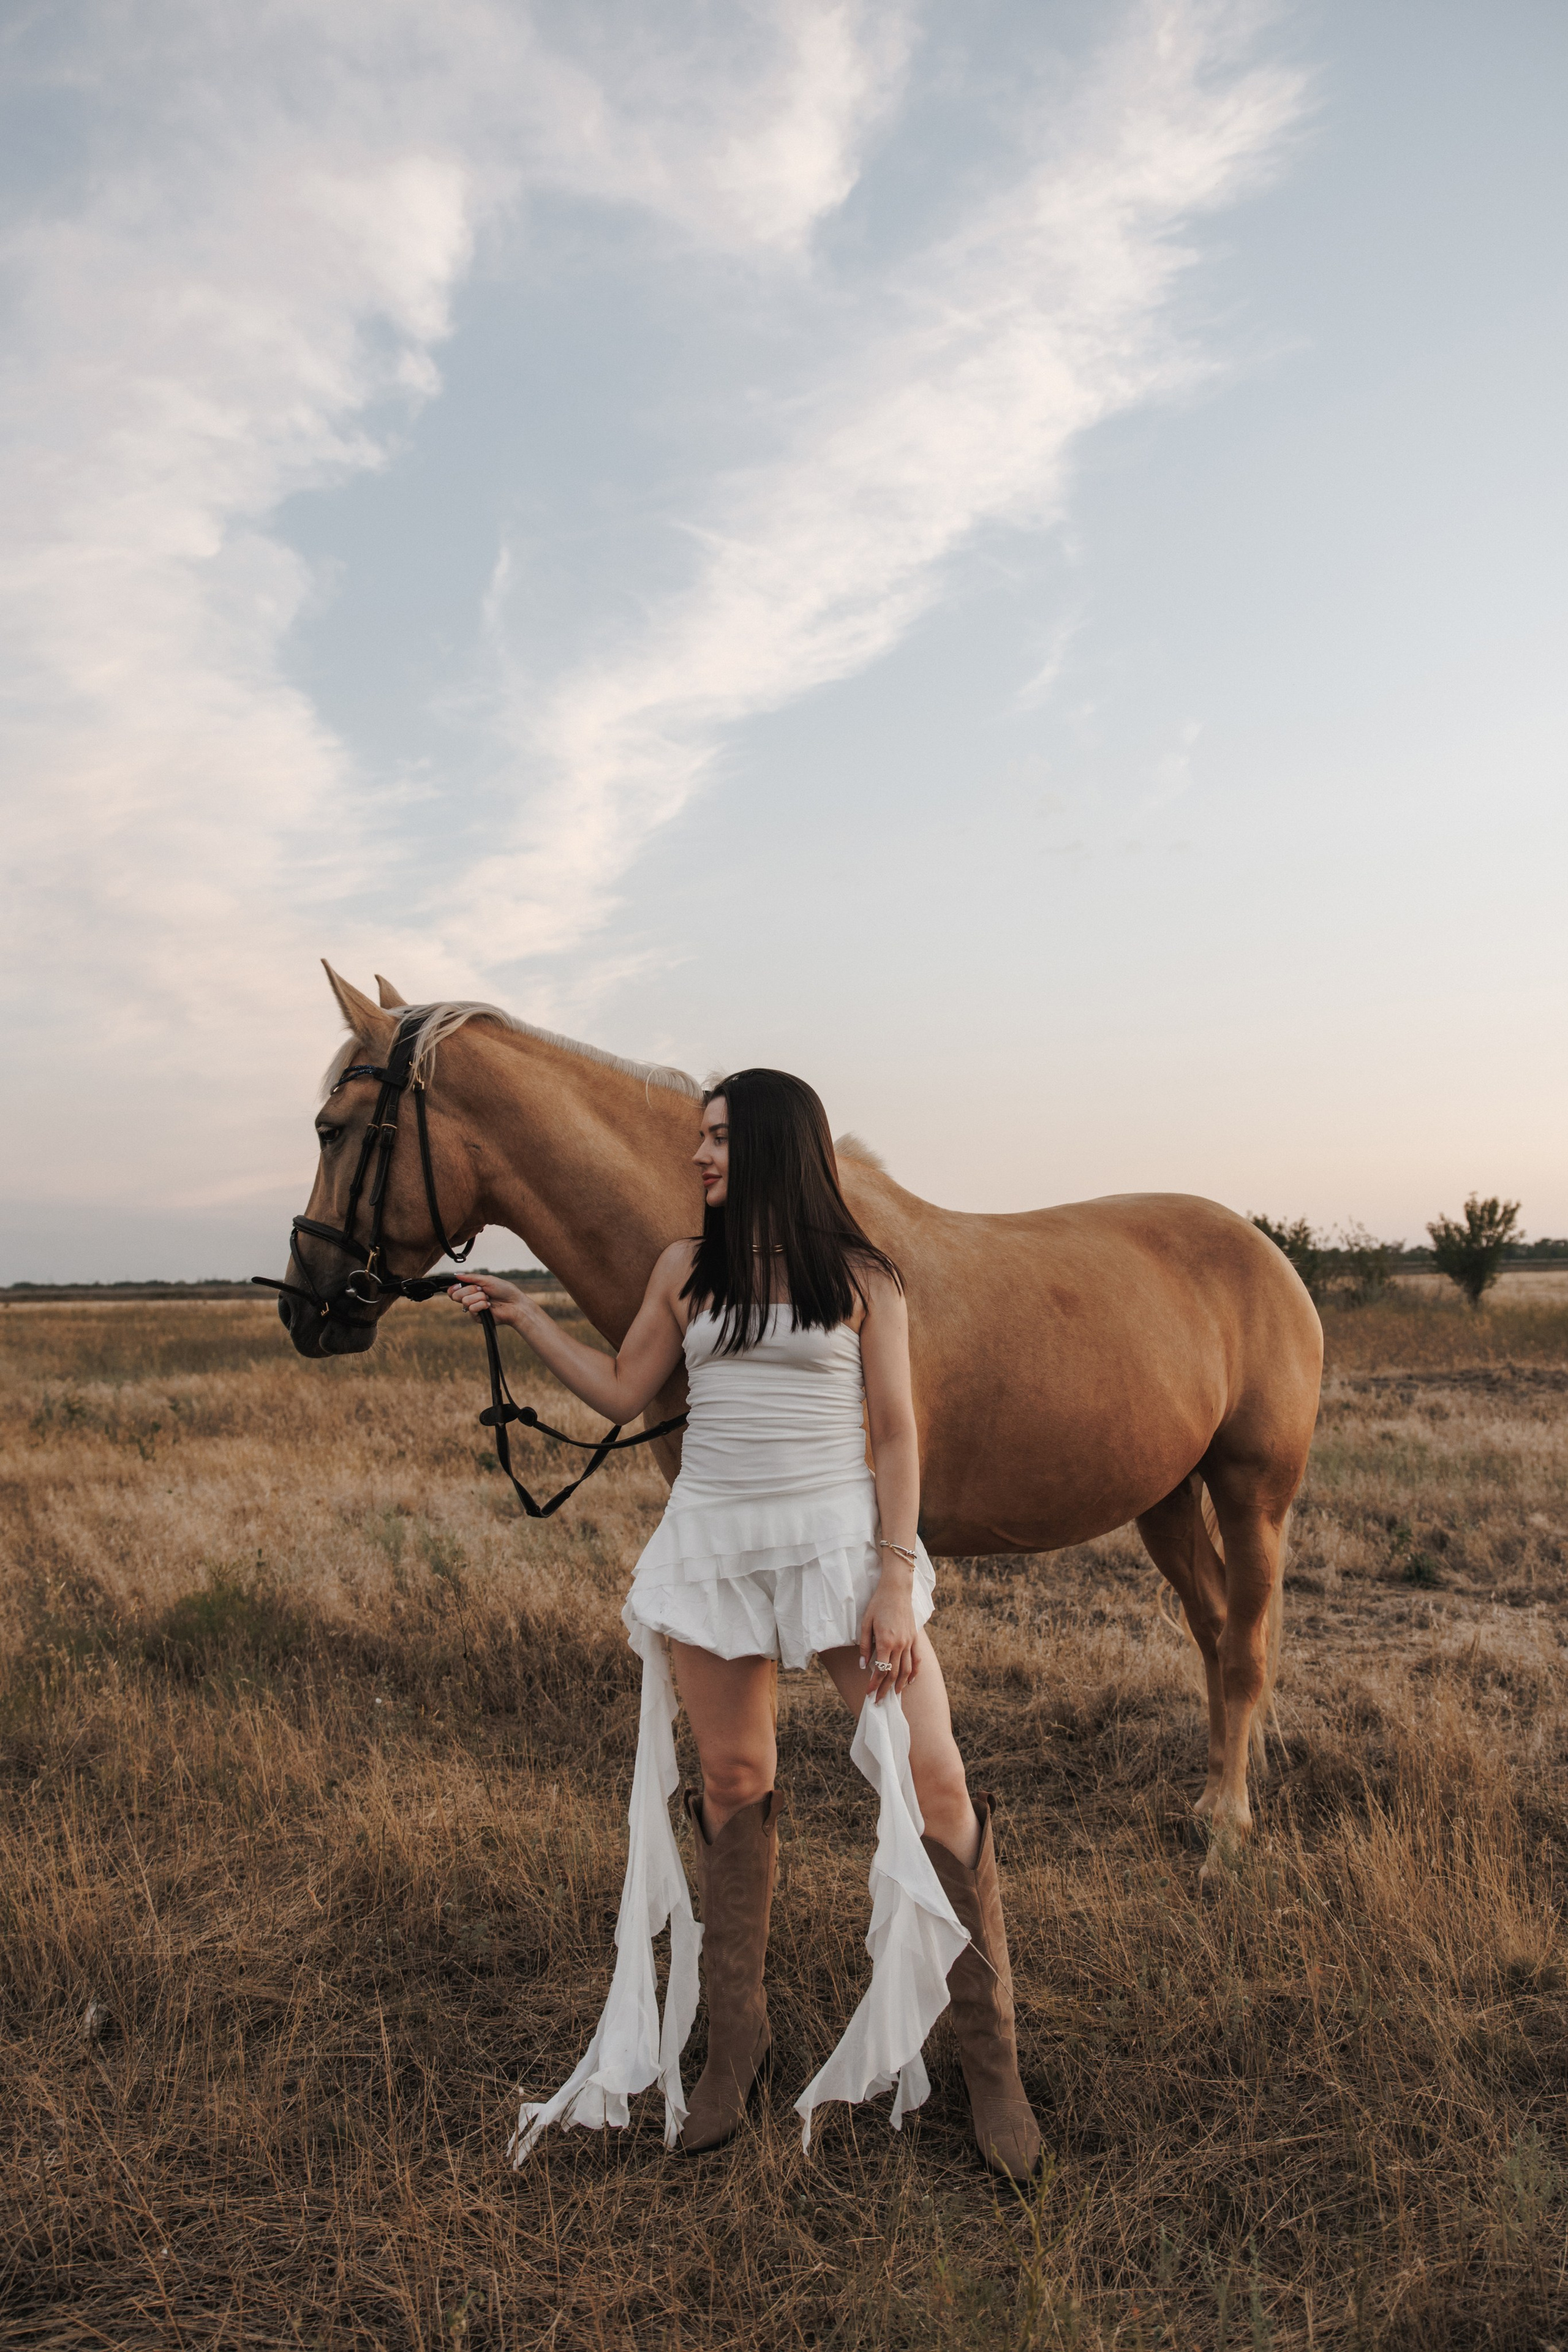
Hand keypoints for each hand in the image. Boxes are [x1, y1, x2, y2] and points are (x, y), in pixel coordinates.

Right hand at [448, 1274, 522, 1322]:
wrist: (515, 1303)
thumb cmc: (504, 1290)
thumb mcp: (487, 1279)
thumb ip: (471, 1277)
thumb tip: (457, 1274)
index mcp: (472, 1289)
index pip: (454, 1290)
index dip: (453, 1288)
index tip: (458, 1285)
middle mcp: (471, 1299)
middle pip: (456, 1296)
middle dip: (469, 1290)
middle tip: (481, 1290)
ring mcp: (474, 1308)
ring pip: (465, 1301)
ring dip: (479, 1297)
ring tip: (488, 1298)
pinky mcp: (478, 1318)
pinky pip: (471, 1309)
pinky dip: (481, 1305)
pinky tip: (489, 1305)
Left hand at [858, 1571, 919, 1703]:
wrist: (896, 1590)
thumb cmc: (878, 1604)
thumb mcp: (865, 1624)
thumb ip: (865, 1647)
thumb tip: (863, 1666)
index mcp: (885, 1642)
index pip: (880, 1670)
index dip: (874, 1684)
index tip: (869, 1694)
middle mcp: (900, 1645)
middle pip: (894, 1674)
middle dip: (885, 1690)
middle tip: (879, 1701)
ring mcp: (909, 1642)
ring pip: (907, 1670)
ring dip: (900, 1685)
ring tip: (894, 1695)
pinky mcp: (915, 1638)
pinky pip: (917, 1660)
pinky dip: (914, 1672)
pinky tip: (910, 1681)